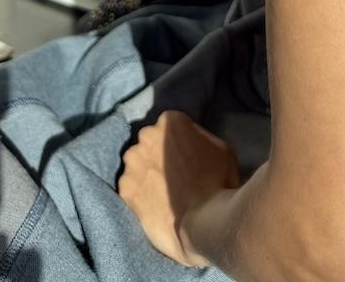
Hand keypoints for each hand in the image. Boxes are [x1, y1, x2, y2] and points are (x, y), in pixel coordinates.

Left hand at [118, 109, 240, 266]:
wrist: (202, 223)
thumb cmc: (217, 181)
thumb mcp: (220, 147)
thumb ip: (199, 137)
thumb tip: (190, 141)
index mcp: (170, 121)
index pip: (171, 125)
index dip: (180, 141)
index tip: (186, 155)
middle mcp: (146, 136)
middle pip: (151, 141)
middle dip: (159, 153)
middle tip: (174, 173)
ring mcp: (133, 162)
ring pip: (137, 162)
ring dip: (146, 172)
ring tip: (162, 191)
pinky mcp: (124, 188)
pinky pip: (131, 186)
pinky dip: (139, 193)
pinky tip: (154, 204)